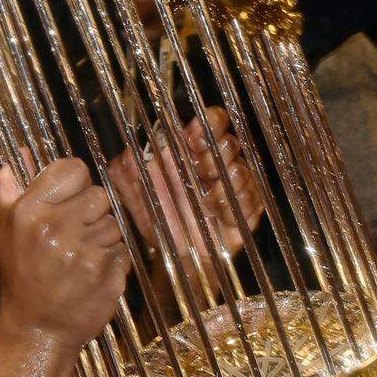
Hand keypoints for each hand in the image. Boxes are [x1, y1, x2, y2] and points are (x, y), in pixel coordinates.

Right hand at [0, 158, 127, 351]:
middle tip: (75, 234)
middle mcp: (57, 227)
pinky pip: (122, 249)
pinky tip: (92, 273)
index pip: (73, 169)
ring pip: (113, 223)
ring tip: (80, 257)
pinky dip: (112, 260)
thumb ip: (8, 193)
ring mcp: (85, 251)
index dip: (76, 183)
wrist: (38, 330)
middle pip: (99, 195)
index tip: (70, 199)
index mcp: (30, 211)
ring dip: (102, 238)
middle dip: (90, 213)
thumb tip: (12, 162)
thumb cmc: (21, 278)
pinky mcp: (107, 272)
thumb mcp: (4, 232)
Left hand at [108, 108, 263, 287]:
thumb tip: (126, 156)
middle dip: (214, 154)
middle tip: (199, 169)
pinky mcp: (247, 208)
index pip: (211, 121)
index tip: (193, 138)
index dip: (208, 123)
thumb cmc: (158, 217)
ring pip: (241, 170)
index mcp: (190, 151)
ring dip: (224, 184)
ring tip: (205, 201)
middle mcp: (215, 163)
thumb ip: (125, 175)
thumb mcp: (134, 197)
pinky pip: (251, 198)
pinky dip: (234, 205)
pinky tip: (217, 214)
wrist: (176, 255)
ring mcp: (234, 185)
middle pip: (229, 142)